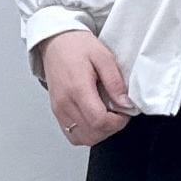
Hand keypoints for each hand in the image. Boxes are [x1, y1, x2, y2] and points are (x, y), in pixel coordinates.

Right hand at [39, 30, 137, 145]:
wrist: (55, 42)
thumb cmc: (77, 46)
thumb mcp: (103, 57)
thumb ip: (115, 82)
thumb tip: (125, 103)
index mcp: (77, 88)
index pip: (99, 120)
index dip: (117, 122)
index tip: (124, 112)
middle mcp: (65, 103)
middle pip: (92, 133)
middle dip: (111, 128)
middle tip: (118, 114)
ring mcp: (59, 110)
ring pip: (82, 138)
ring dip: (99, 133)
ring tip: (107, 117)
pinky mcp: (57, 112)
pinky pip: (72, 135)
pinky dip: (87, 133)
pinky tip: (94, 120)